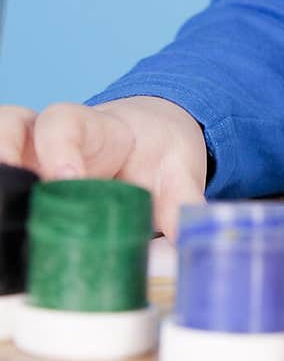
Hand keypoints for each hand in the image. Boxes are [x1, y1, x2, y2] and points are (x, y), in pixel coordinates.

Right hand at [0, 96, 207, 239]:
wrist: (150, 139)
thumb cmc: (158, 148)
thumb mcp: (179, 166)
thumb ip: (183, 199)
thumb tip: (188, 235)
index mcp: (92, 127)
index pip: (62, 122)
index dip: (57, 148)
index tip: (66, 180)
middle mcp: (50, 140)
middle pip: (11, 128)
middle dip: (6, 155)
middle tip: (20, 198)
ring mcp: (33, 162)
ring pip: (2, 151)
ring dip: (2, 176)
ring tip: (8, 222)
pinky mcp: (31, 187)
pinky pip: (10, 183)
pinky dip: (7, 206)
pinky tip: (15, 238)